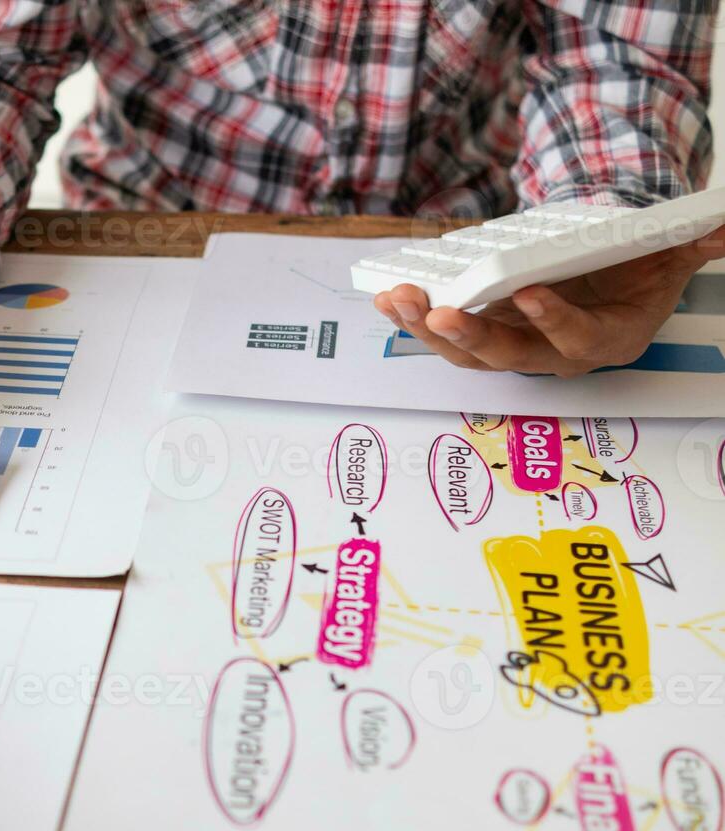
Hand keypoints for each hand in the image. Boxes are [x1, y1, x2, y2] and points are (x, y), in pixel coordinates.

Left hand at [374, 226, 724, 376]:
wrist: (612, 273)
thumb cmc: (639, 268)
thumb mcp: (673, 256)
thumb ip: (695, 244)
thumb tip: (722, 226)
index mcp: (605, 339)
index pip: (577, 339)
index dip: (554, 320)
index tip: (528, 293)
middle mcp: (552, 353)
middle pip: (507, 355)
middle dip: (469, 335)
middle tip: (438, 310)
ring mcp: (513, 345)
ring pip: (466, 351)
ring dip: (427, 327)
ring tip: (397, 298)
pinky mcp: (482, 334)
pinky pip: (446, 335)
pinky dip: (416, 318)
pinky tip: (388, 296)